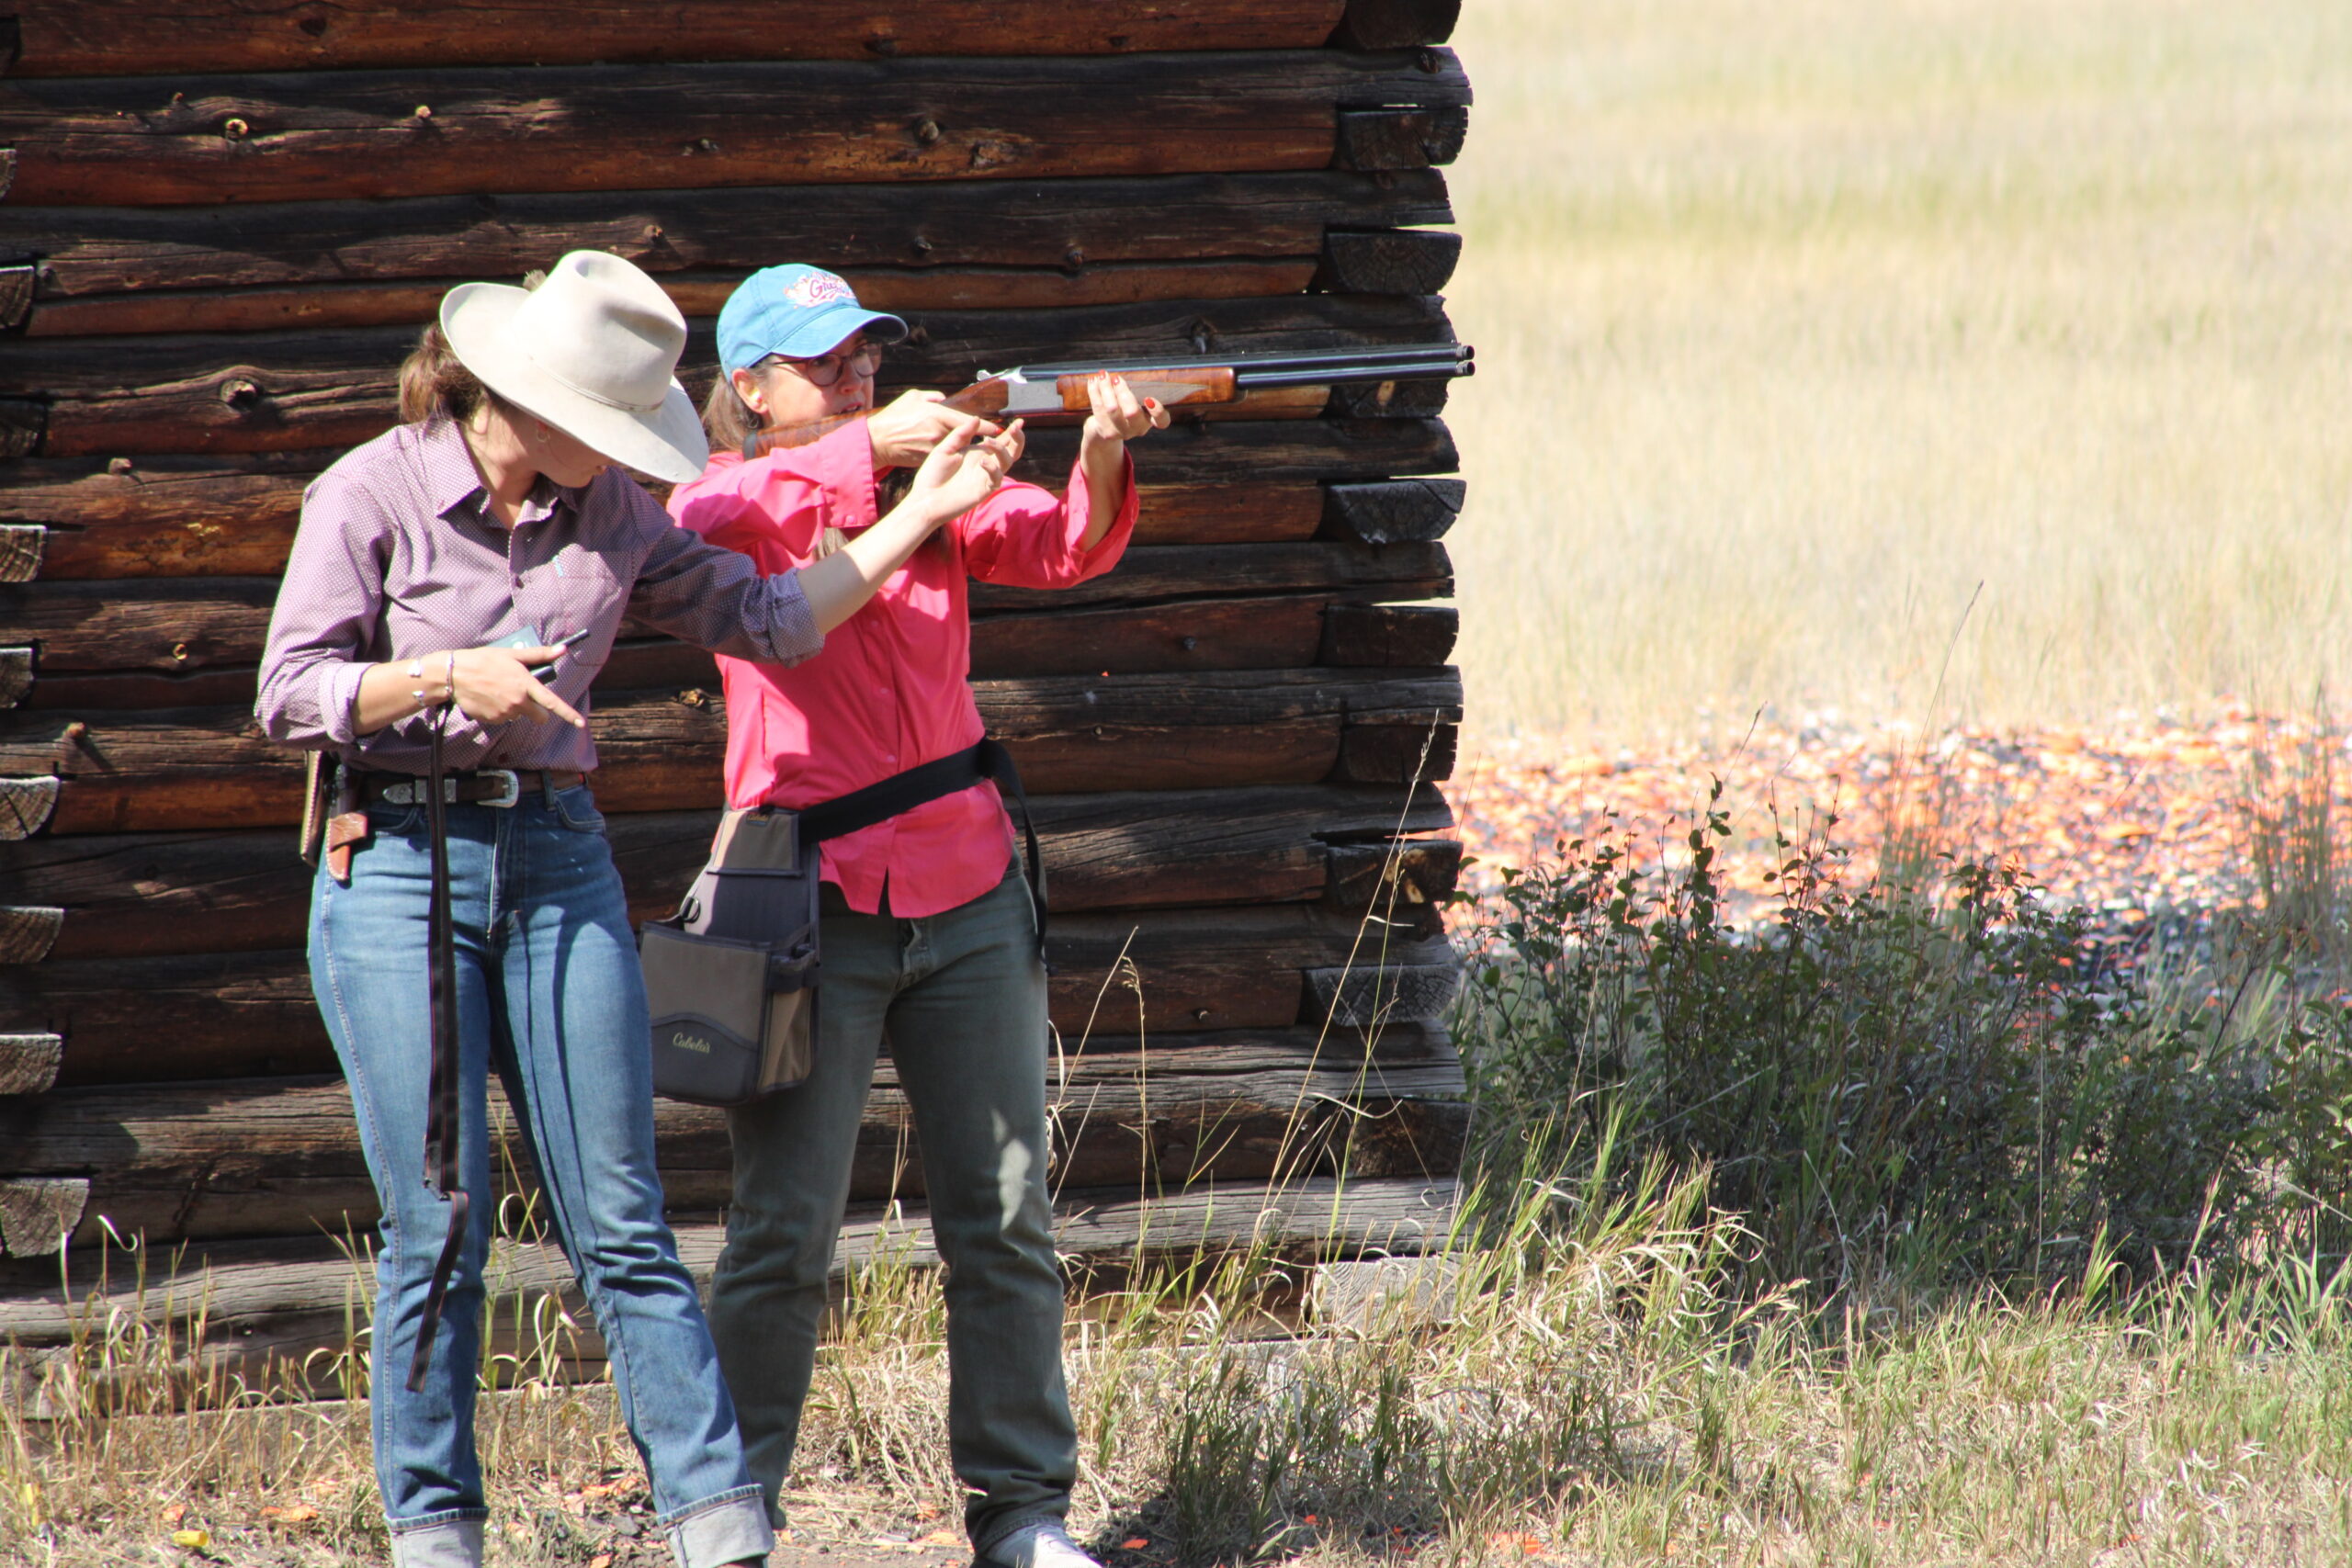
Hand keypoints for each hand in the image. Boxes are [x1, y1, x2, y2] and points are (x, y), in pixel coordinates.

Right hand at [449, 645, 585, 727]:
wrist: (455, 675)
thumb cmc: (484, 660)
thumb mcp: (512, 655)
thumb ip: (539, 655)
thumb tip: (562, 650)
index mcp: (526, 685)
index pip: (553, 703)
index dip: (569, 714)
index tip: (581, 723)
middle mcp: (518, 702)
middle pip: (539, 717)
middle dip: (537, 711)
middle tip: (524, 697)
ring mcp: (506, 713)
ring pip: (519, 716)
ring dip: (514, 708)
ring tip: (498, 691)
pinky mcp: (493, 720)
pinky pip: (503, 719)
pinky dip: (499, 711)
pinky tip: (489, 698)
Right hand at [866, 389, 1001, 469]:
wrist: (877, 442)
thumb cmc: (893, 417)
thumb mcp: (912, 397)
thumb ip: (931, 397)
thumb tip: (943, 399)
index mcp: (937, 415)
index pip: (968, 422)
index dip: (986, 426)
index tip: (999, 429)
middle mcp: (938, 432)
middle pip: (965, 437)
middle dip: (974, 437)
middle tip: (985, 437)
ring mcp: (934, 448)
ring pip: (955, 448)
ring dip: (960, 447)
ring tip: (964, 445)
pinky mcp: (928, 459)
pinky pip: (942, 456)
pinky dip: (946, 454)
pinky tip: (945, 453)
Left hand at [906, 415, 1022, 525]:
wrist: (925, 499)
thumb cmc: (933, 474)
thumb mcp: (945, 448)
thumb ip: (961, 434)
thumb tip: (977, 418)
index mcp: (978, 453)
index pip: (1000, 440)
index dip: (1011, 431)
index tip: (1019, 421)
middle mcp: (985, 464)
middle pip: (1011, 451)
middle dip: (1017, 439)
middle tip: (1016, 428)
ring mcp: (985, 477)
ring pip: (1007, 462)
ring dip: (1001, 449)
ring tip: (988, 441)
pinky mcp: (983, 490)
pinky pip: (996, 479)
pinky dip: (993, 469)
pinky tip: (983, 462)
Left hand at [1080, 373, 1170, 446]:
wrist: (1108, 428)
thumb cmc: (1126, 407)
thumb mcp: (1136, 400)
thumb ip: (1136, 389)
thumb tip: (1123, 375)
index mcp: (1151, 420)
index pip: (1162, 420)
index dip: (1157, 411)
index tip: (1148, 398)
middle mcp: (1139, 429)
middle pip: (1132, 412)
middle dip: (1123, 392)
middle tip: (1117, 378)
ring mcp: (1122, 433)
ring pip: (1112, 409)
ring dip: (1106, 388)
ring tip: (1102, 375)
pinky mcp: (1107, 432)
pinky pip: (1098, 409)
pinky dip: (1094, 392)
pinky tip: (1093, 381)